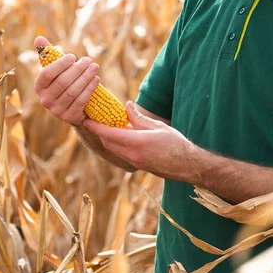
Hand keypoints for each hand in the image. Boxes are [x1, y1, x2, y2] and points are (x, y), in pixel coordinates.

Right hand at [34, 36, 100, 125]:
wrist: (75, 108)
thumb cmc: (64, 83)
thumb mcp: (57, 70)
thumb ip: (48, 55)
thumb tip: (38, 38)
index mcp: (39, 87)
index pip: (47, 74)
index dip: (60, 64)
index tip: (73, 56)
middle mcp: (45, 100)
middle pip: (62, 82)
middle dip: (77, 70)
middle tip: (89, 60)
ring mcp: (56, 111)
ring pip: (73, 91)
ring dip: (85, 78)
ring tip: (95, 67)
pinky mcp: (69, 117)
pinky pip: (81, 101)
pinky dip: (89, 89)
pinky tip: (96, 79)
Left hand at [83, 101, 200, 182]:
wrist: (187, 166)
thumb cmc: (176, 144)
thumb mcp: (158, 126)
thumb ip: (139, 118)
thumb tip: (126, 105)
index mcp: (138, 143)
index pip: (110, 134)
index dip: (95, 127)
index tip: (86, 120)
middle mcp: (133, 155)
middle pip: (108, 142)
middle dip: (98, 132)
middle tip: (93, 119)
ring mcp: (134, 162)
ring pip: (113, 149)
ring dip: (106, 138)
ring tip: (103, 125)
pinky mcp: (137, 165)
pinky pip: (120, 153)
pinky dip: (115, 143)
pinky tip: (118, 135)